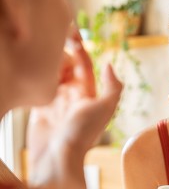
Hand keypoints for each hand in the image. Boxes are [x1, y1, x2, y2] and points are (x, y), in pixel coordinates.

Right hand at [26, 30, 121, 187]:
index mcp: (88, 91)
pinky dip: (37, 76)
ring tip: (41, 52)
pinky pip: (39, 86)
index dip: (78, 47)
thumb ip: (113, 86)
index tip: (70, 31)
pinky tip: (34, 67)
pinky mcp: (40, 107)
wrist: (58, 157)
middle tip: (51, 40)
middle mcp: (72, 93)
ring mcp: (56, 100)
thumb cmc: (82, 134)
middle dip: (60, 52)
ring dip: (48, 62)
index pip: (83, 63)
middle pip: (65, 65)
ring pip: (52, 73)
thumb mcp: (105, 108)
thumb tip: (108, 64)